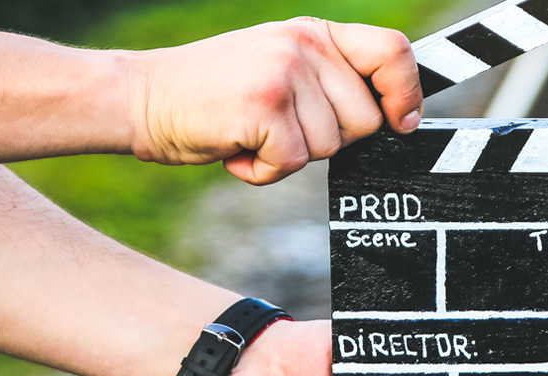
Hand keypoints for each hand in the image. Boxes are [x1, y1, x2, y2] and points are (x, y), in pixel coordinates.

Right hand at [122, 17, 423, 184]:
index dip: (407, 93)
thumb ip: (329, 79)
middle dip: (327, 141)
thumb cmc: (214, 95)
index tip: (404, 123)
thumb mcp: (278, 66)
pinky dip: (261, 171)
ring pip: (330, 147)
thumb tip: (395, 116)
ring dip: (290, 157)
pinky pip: (292, 164)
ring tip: (250, 132)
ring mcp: (285, 72)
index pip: (394, 51)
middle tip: (278, 126)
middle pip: (366, 120)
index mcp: (315, 32)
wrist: (140, 98)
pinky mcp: (265, 105)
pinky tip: (235, 147)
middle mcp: (305, 45)